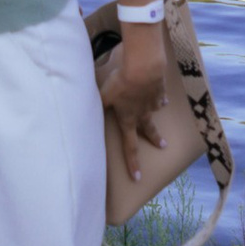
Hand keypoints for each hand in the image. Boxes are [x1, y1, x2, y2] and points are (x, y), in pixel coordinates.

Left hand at [99, 22, 170, 185]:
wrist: (144, 68)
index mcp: (128, 119)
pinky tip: (162, 95)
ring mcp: (152, 101)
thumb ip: (96, 104)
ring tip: (161, 111)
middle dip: (154, 139)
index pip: (129, 146)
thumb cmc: (121, 83)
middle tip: (162, 146)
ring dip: (157, 112)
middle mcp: (142, 113)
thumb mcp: (103, 94)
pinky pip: (160, 95)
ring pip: (155, 110)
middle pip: (149, 130)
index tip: (137, 177)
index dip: (132, 163)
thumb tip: (82, 112)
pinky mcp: (159, 88)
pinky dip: (160, 96)